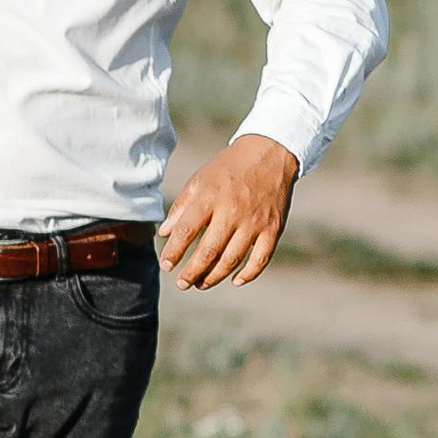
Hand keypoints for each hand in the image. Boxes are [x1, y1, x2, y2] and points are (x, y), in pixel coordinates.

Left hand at [157, 135, 297, 290]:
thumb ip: (181, 206)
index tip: (166, 266)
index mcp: (210, 197)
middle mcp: (232, 211)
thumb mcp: (200, 179)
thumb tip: (164, 233)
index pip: (187, 231)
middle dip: (192, 272)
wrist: (270, 153)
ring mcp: (255, 222)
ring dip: (214, 276)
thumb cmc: (229, 167)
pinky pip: (261, 259)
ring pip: (232, 259)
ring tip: (201, 284)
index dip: (174, 252)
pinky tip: (235, 281)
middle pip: (209, 251)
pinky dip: (248, 274)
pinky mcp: (273, 228)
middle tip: (182, 283)